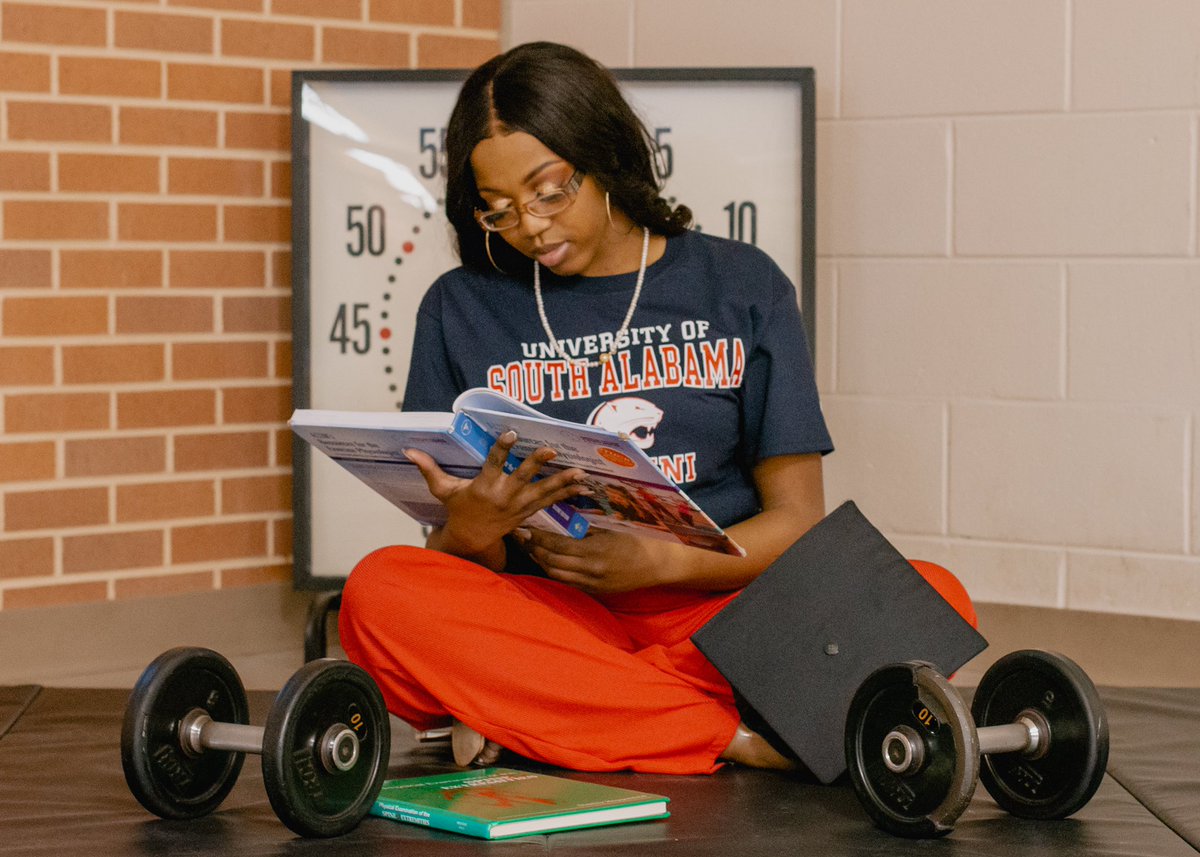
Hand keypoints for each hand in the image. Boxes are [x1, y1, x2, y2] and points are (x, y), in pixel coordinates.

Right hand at [405, 430, 584, 557]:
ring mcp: (520, 505)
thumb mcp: (443, 491)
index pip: (493, 464)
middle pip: (523, 478)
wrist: (473, 539)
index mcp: (484, 488)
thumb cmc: (459, 510)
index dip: (501, 449)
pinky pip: (552, 501)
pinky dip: (568, 493)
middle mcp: (504, 496)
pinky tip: (585, 485)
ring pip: (544, 491)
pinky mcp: (530, 511)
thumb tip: (408, 450)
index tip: (510, 434)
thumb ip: (429, 469)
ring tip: (581, 472)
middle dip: (537, 464)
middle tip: (551, 450)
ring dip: (563, 481)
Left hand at [513, 527, 678, 594]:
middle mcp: (591, 570)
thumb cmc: (638, 539)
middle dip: (534, 550)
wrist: (659, 564)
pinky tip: (548, 564)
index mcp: (594, 551)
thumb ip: (588, 529)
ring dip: (542, 563)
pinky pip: (569, 583)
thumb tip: (564, 521)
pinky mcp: (597, 591)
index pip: (557, 546)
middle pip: (552, 563)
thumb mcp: (612, 528)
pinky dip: (555, 573)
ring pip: (557, 576)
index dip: (539, 538)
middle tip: (522, 538)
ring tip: (531, 550)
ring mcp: (593, 583)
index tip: (527, 528)